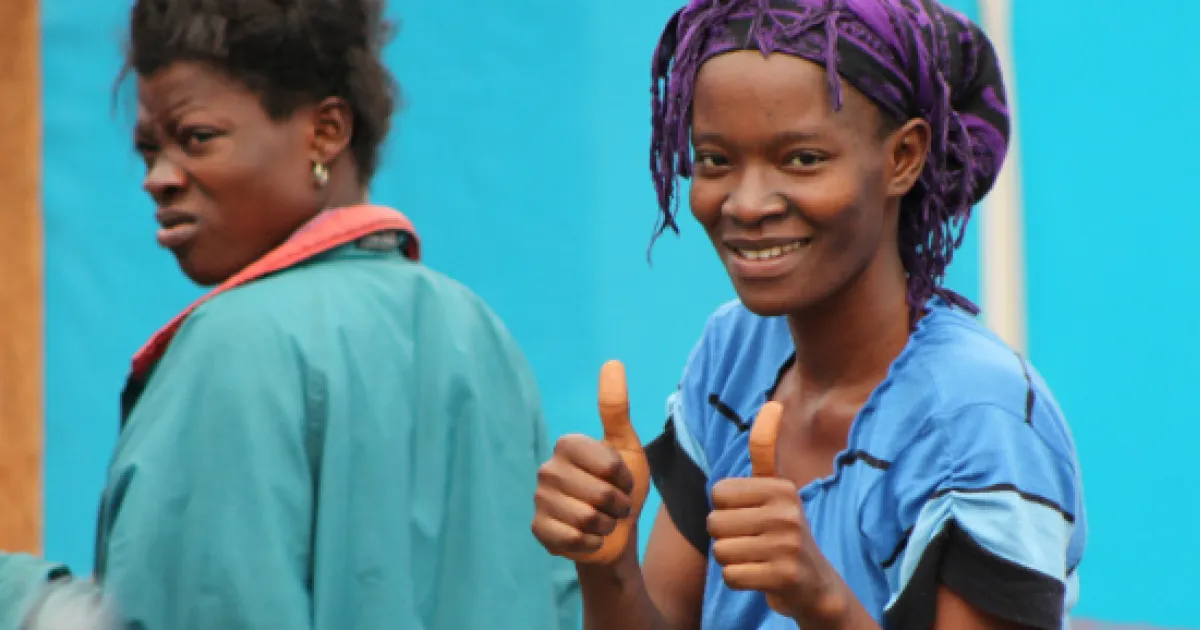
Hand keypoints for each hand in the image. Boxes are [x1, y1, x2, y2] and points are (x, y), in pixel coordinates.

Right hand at [532, 360, 650, 564]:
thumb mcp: (626, 446)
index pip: (607, 463)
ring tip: (603, 520)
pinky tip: (589, 537)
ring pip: (587, 519)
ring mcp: (540, 500)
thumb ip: (616, 407)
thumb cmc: (621, 487)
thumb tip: (613, 362)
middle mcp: (547, 469)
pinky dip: (591, 542)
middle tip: (614, 505)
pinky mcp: (539, 530)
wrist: (614, 533)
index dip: (623, 477)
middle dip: (618, 505)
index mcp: (567, 444)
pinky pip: (573, 539)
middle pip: (599, 494)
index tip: (622, 479)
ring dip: (606, 525)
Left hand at [708, 403, 849, 625]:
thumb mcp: (776, 489)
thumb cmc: (783, 532)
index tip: (751, 516)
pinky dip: (739, 579)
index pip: (718, 493)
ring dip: (732, 559)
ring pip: (720, 550)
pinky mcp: (784, 575)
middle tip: (753, 542)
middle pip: (714, 523)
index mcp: (781, 487)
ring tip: (757, 558)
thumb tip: (772, 403)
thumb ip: (765, 450)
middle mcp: (787, 512)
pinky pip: (731, 574)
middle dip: (726, 536)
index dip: (726, 508)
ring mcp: (787, 544)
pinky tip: (759, 576)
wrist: (815, 584)